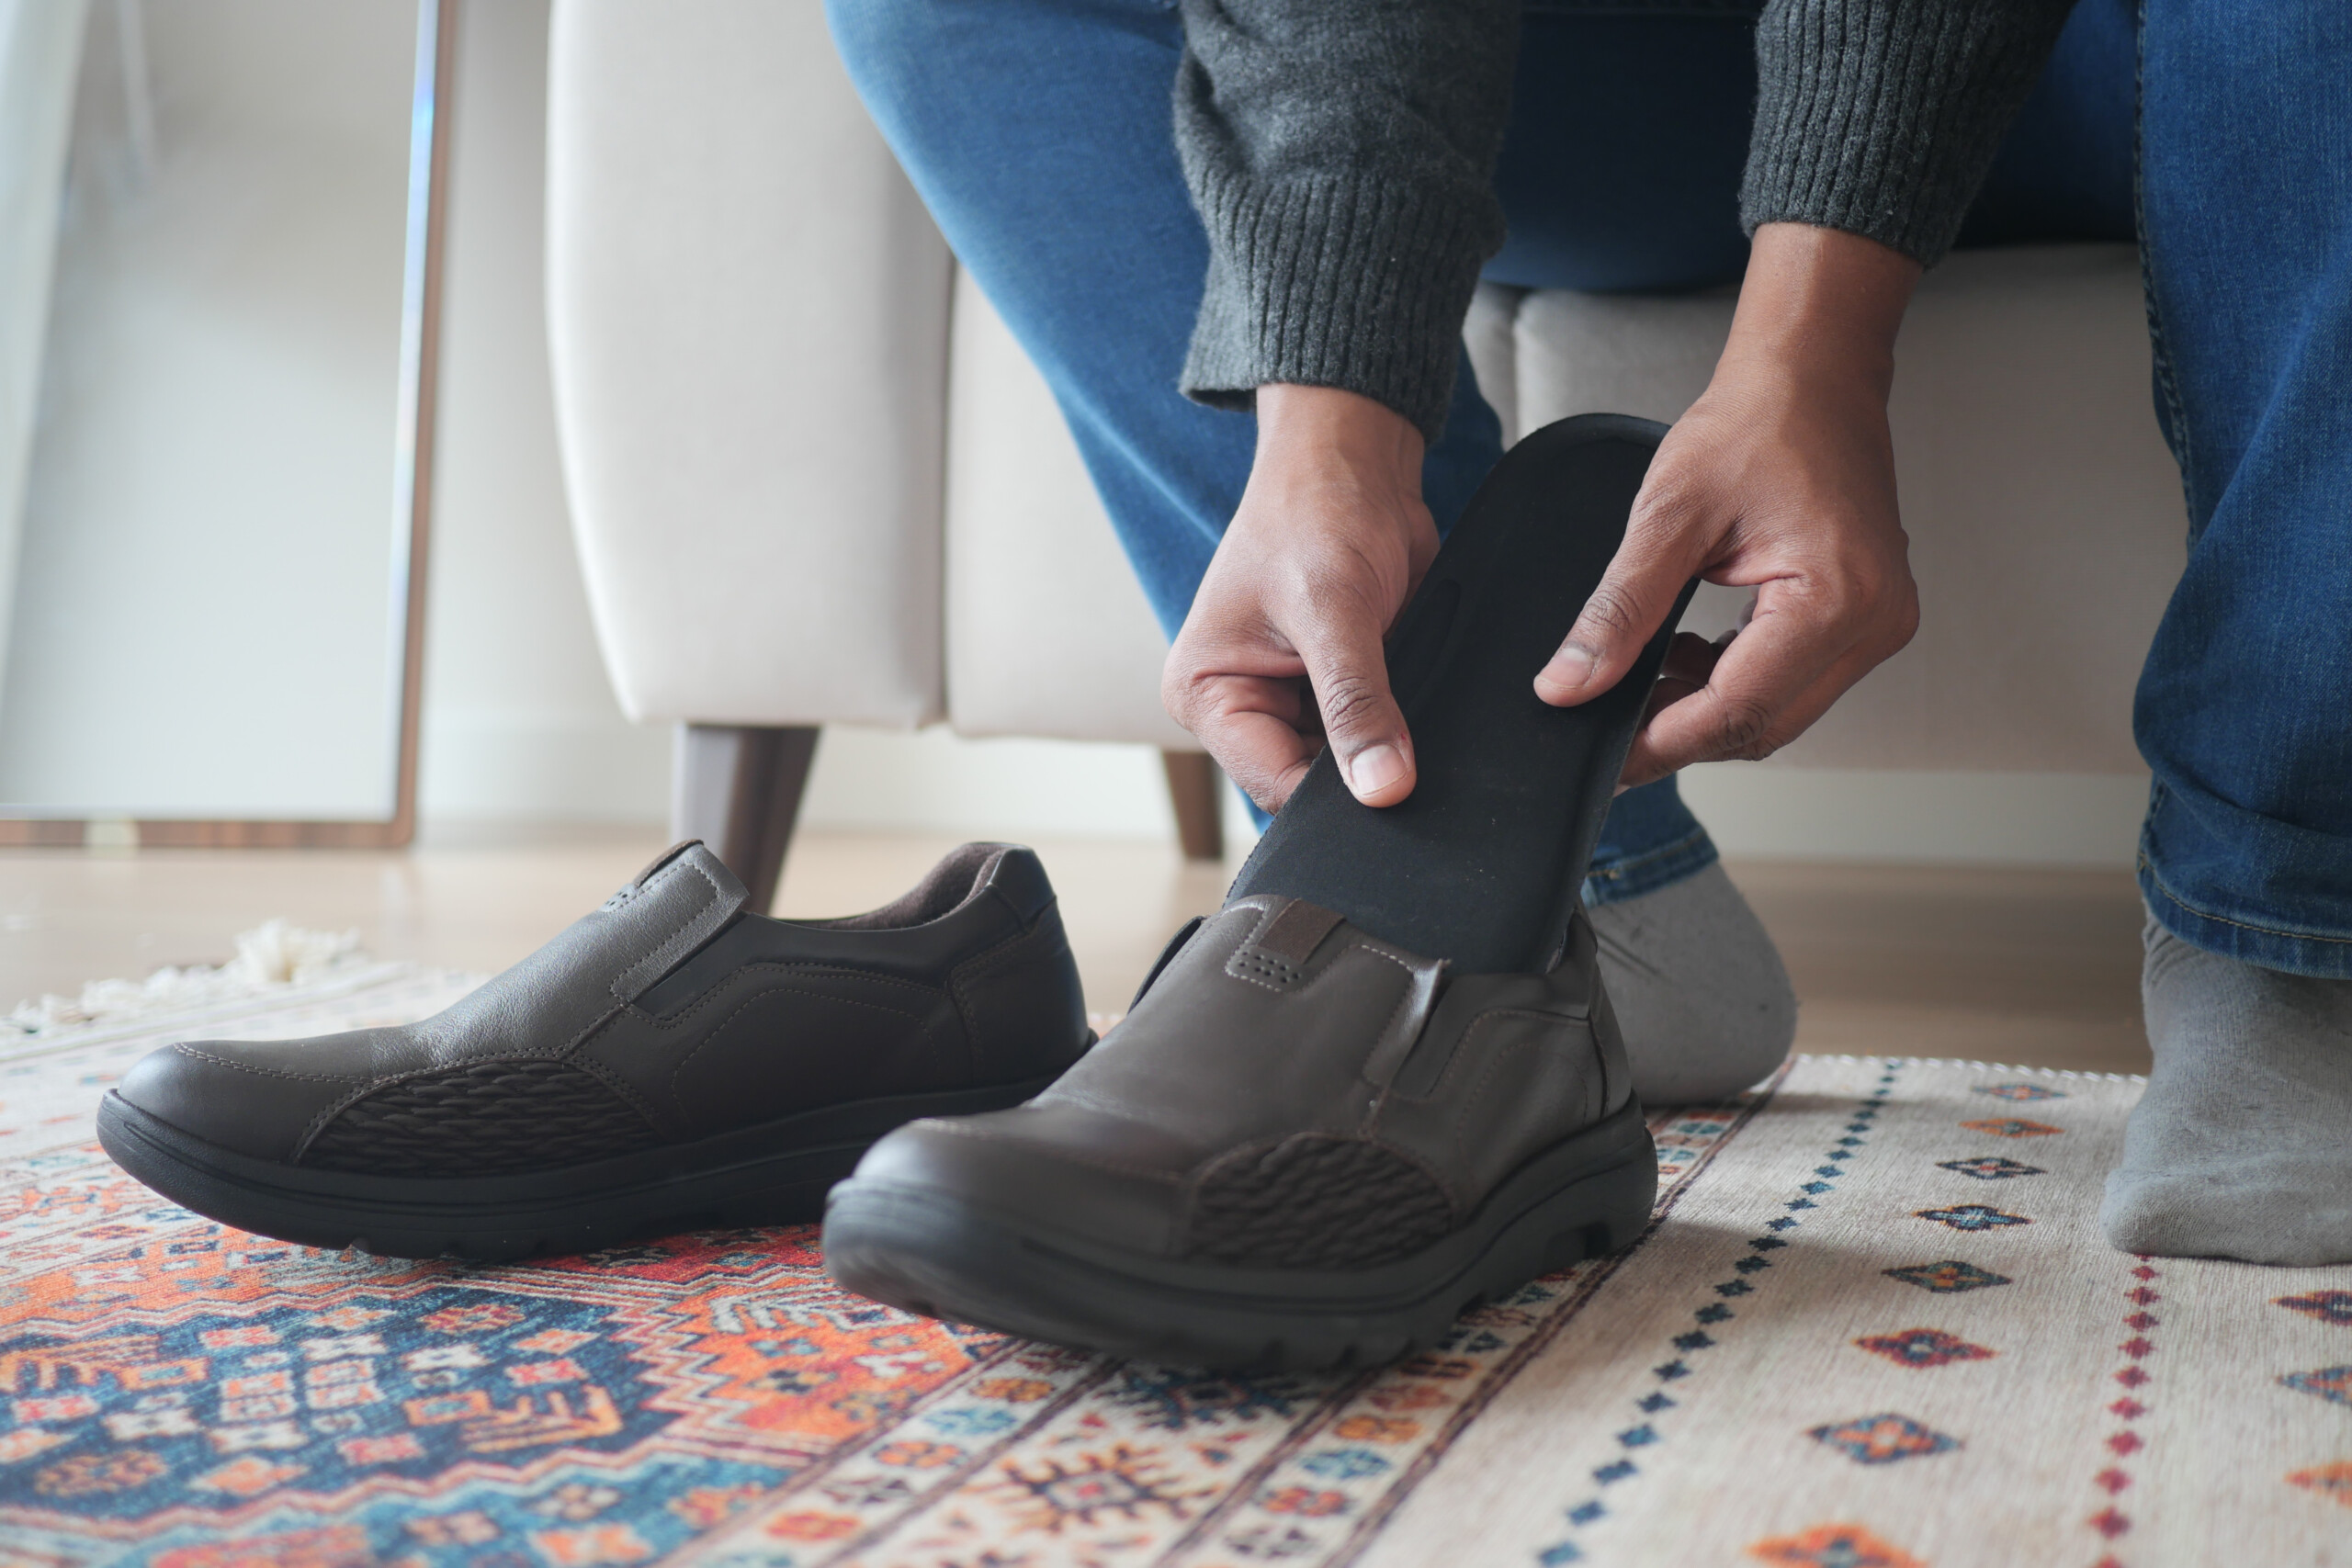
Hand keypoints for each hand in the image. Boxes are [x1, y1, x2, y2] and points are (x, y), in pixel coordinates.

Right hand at [1162, 385, 1436, 811]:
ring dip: (1384, 745)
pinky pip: (1373, 736)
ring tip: (1409, 704)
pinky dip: (1401, 726)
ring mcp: (1291, 702)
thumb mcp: (1334, 611)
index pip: (1272, 784)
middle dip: (1359, 772)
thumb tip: (1383, 787)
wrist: (1356, 464)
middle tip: (1410, 748)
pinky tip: (1417, 699)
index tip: (1393, 788)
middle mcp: (1242, 707)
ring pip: (1347, 766)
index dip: (1334, 796)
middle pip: (1308, 784)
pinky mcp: (1336, 692)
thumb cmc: (1315, 513)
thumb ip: (1358, 703)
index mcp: (1205, 694)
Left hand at [1535, 223, 1924, 787]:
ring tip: (1642, 678)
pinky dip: (1734, 682)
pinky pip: (1791, 681)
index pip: (1738, 711)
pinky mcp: (1864, 617)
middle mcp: (1874, 623)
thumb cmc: (1757, 423)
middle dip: (1681, 732)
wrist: (1811, 376)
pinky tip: (1688, 655)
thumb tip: (1570, 684)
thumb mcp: (1668, 516)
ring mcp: (1877, 624)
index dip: (1662, 741)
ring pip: (1777, 712)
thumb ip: (1617, 610)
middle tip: (1609, 725)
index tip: (1605, 758)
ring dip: (1706, 708)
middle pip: (1762, 726)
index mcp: (1837, 599)